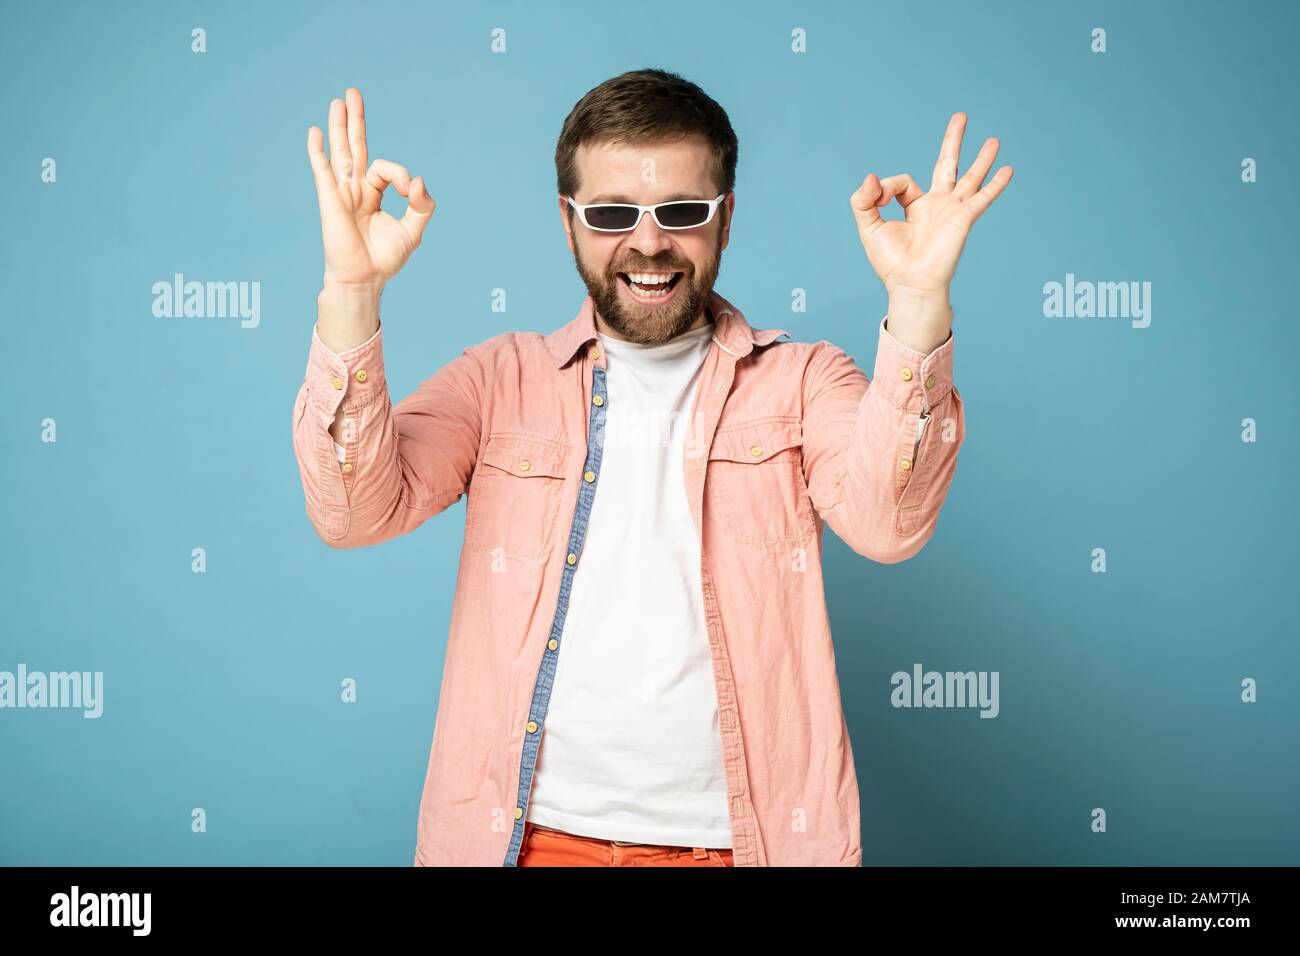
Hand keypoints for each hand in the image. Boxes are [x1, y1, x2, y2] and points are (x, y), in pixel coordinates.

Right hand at [306, 88, 435, 290]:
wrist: (365, 279)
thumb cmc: (386, 259)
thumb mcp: (413, 230)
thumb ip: (421, 205)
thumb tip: (417, 179)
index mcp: (373, 194)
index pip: (386, 169)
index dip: (400, 175)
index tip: (409, 190)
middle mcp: (356, 190)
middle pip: (356, 147)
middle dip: (356, 121)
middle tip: (353, 93)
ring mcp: (341, 193)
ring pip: (340, 153)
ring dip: (339, 126)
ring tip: (338, 101)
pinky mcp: (331, 201)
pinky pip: (323, 171)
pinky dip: (318, 151)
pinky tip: (315, 132)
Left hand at [849, 112, 1011, 310]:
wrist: (911, 284)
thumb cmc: (891, 262)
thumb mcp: (869, 227)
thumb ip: (864, 201)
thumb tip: (871, 177)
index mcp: (915, 206)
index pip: (903, 181)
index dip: (887, 186)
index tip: (879, 199)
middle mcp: (937, 205)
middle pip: (947, 164)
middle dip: (953, 140)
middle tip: (961, 116)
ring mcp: (952, 210)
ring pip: (969, 176)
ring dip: (982, 158)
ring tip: (993, 139)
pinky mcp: (963, 218)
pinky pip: (982, 197)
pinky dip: (995, 184)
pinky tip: (1008, 170)